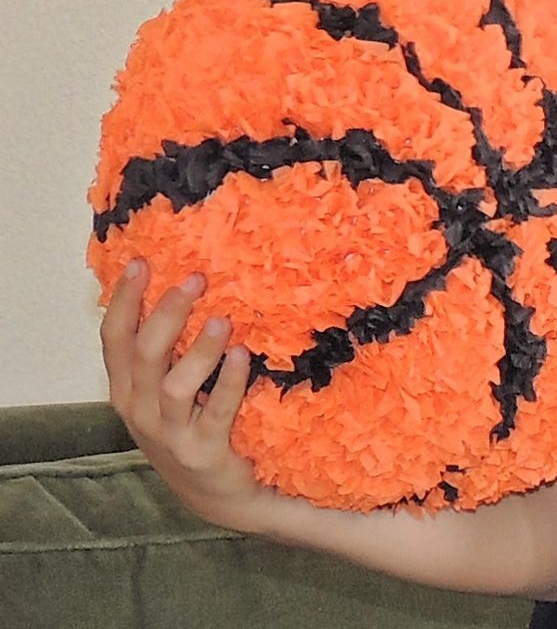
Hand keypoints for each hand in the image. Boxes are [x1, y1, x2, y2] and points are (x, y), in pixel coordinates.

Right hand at [100, 257, 262, 528]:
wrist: (214, 494)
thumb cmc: (188, 428)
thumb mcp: (162, 391)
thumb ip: (162, 351)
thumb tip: (176, 288)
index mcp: (126, 390)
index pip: (115, 338)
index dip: (126, 299)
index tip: (142, 263)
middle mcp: (140, 411)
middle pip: (144, 354)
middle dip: (167, 312)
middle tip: (195, 280)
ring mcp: (169, 435)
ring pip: (175, 386)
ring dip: (198, 350)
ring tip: (221, 321)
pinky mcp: (203, 453)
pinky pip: (216, 413)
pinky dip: (228, 383)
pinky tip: (241, 356)